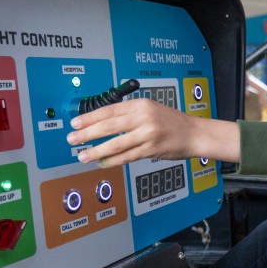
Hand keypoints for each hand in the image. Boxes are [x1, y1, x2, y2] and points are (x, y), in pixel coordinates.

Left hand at [67, 99, 236, 167]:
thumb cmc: (172, 122)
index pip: (109, 110)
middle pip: (108, 126)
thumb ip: (129, 114)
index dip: (90, 117)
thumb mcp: (151, 109)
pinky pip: (127, 156)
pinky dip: (113, 161)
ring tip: (82, 155)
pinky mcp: (152, 149)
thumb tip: (102, 124)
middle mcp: (143, 117)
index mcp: (140, 104)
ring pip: (115, 144)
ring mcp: (148, 134)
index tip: (75, 124)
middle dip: (87, 134)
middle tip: (72, 139)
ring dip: (96, 151)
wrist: (195, 134)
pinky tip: (102, 163)